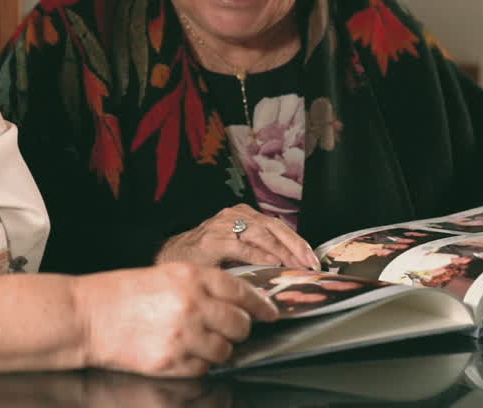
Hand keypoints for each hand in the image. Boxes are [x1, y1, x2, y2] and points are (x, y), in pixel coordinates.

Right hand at [73, 263, 278, 376]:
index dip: (260, 305)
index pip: (241, 292)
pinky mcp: (172, 362)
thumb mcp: (165, 275)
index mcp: (190, 277)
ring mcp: (183, 336)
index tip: (269, 312)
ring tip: (198, 341)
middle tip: (229, 328)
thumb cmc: (120, 294)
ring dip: (218, 348)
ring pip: (225, 351)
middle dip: (239, 329)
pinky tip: (181, 352)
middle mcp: (192, 305)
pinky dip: (198, 363)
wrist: (86, 316)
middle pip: (239, 324)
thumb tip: (235, 302)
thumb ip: (201, 286)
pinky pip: (203, 368)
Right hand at [155, 204, 318, 268]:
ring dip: (282, 251)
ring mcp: (223, 226)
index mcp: (242, 215)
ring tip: (296, 266)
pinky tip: (272, 264)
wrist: (170, 256)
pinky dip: (260, 255)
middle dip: (295, 246)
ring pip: (262, 234)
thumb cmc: (204, 256)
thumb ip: (257, 251)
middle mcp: (234, 215)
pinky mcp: (213, 240)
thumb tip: (289, 266)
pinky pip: (243, 246)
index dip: (297, 242)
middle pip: (274, 227)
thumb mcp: (235, 248)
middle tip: (310, 263)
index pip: (277, 226)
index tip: (312, 259)